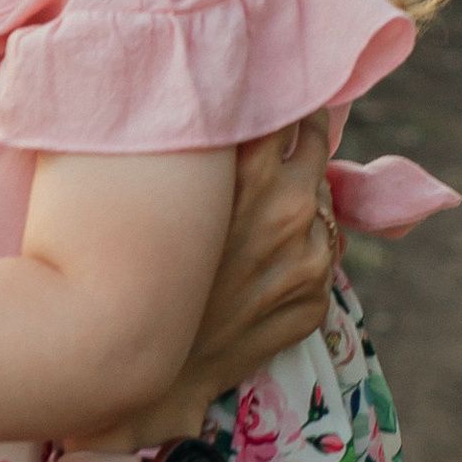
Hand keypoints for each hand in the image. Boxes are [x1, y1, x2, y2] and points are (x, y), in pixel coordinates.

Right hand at [164, 118, 337, 424]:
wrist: (144, 364)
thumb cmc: (139, 269)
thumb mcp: (169, 195)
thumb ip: (209, 154)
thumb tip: (234, 119)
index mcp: (250, 174)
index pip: (289, 110)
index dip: (279, 101)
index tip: (272, 98)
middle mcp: (290, 210)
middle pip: (315, 144)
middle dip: (300, 135)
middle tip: (281, 135)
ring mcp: (309, 259)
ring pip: (321, 204)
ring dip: (299, 201)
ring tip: (257, 219)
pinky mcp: (314, 299)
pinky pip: (319, 256)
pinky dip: (299, 254)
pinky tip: (259, 267)